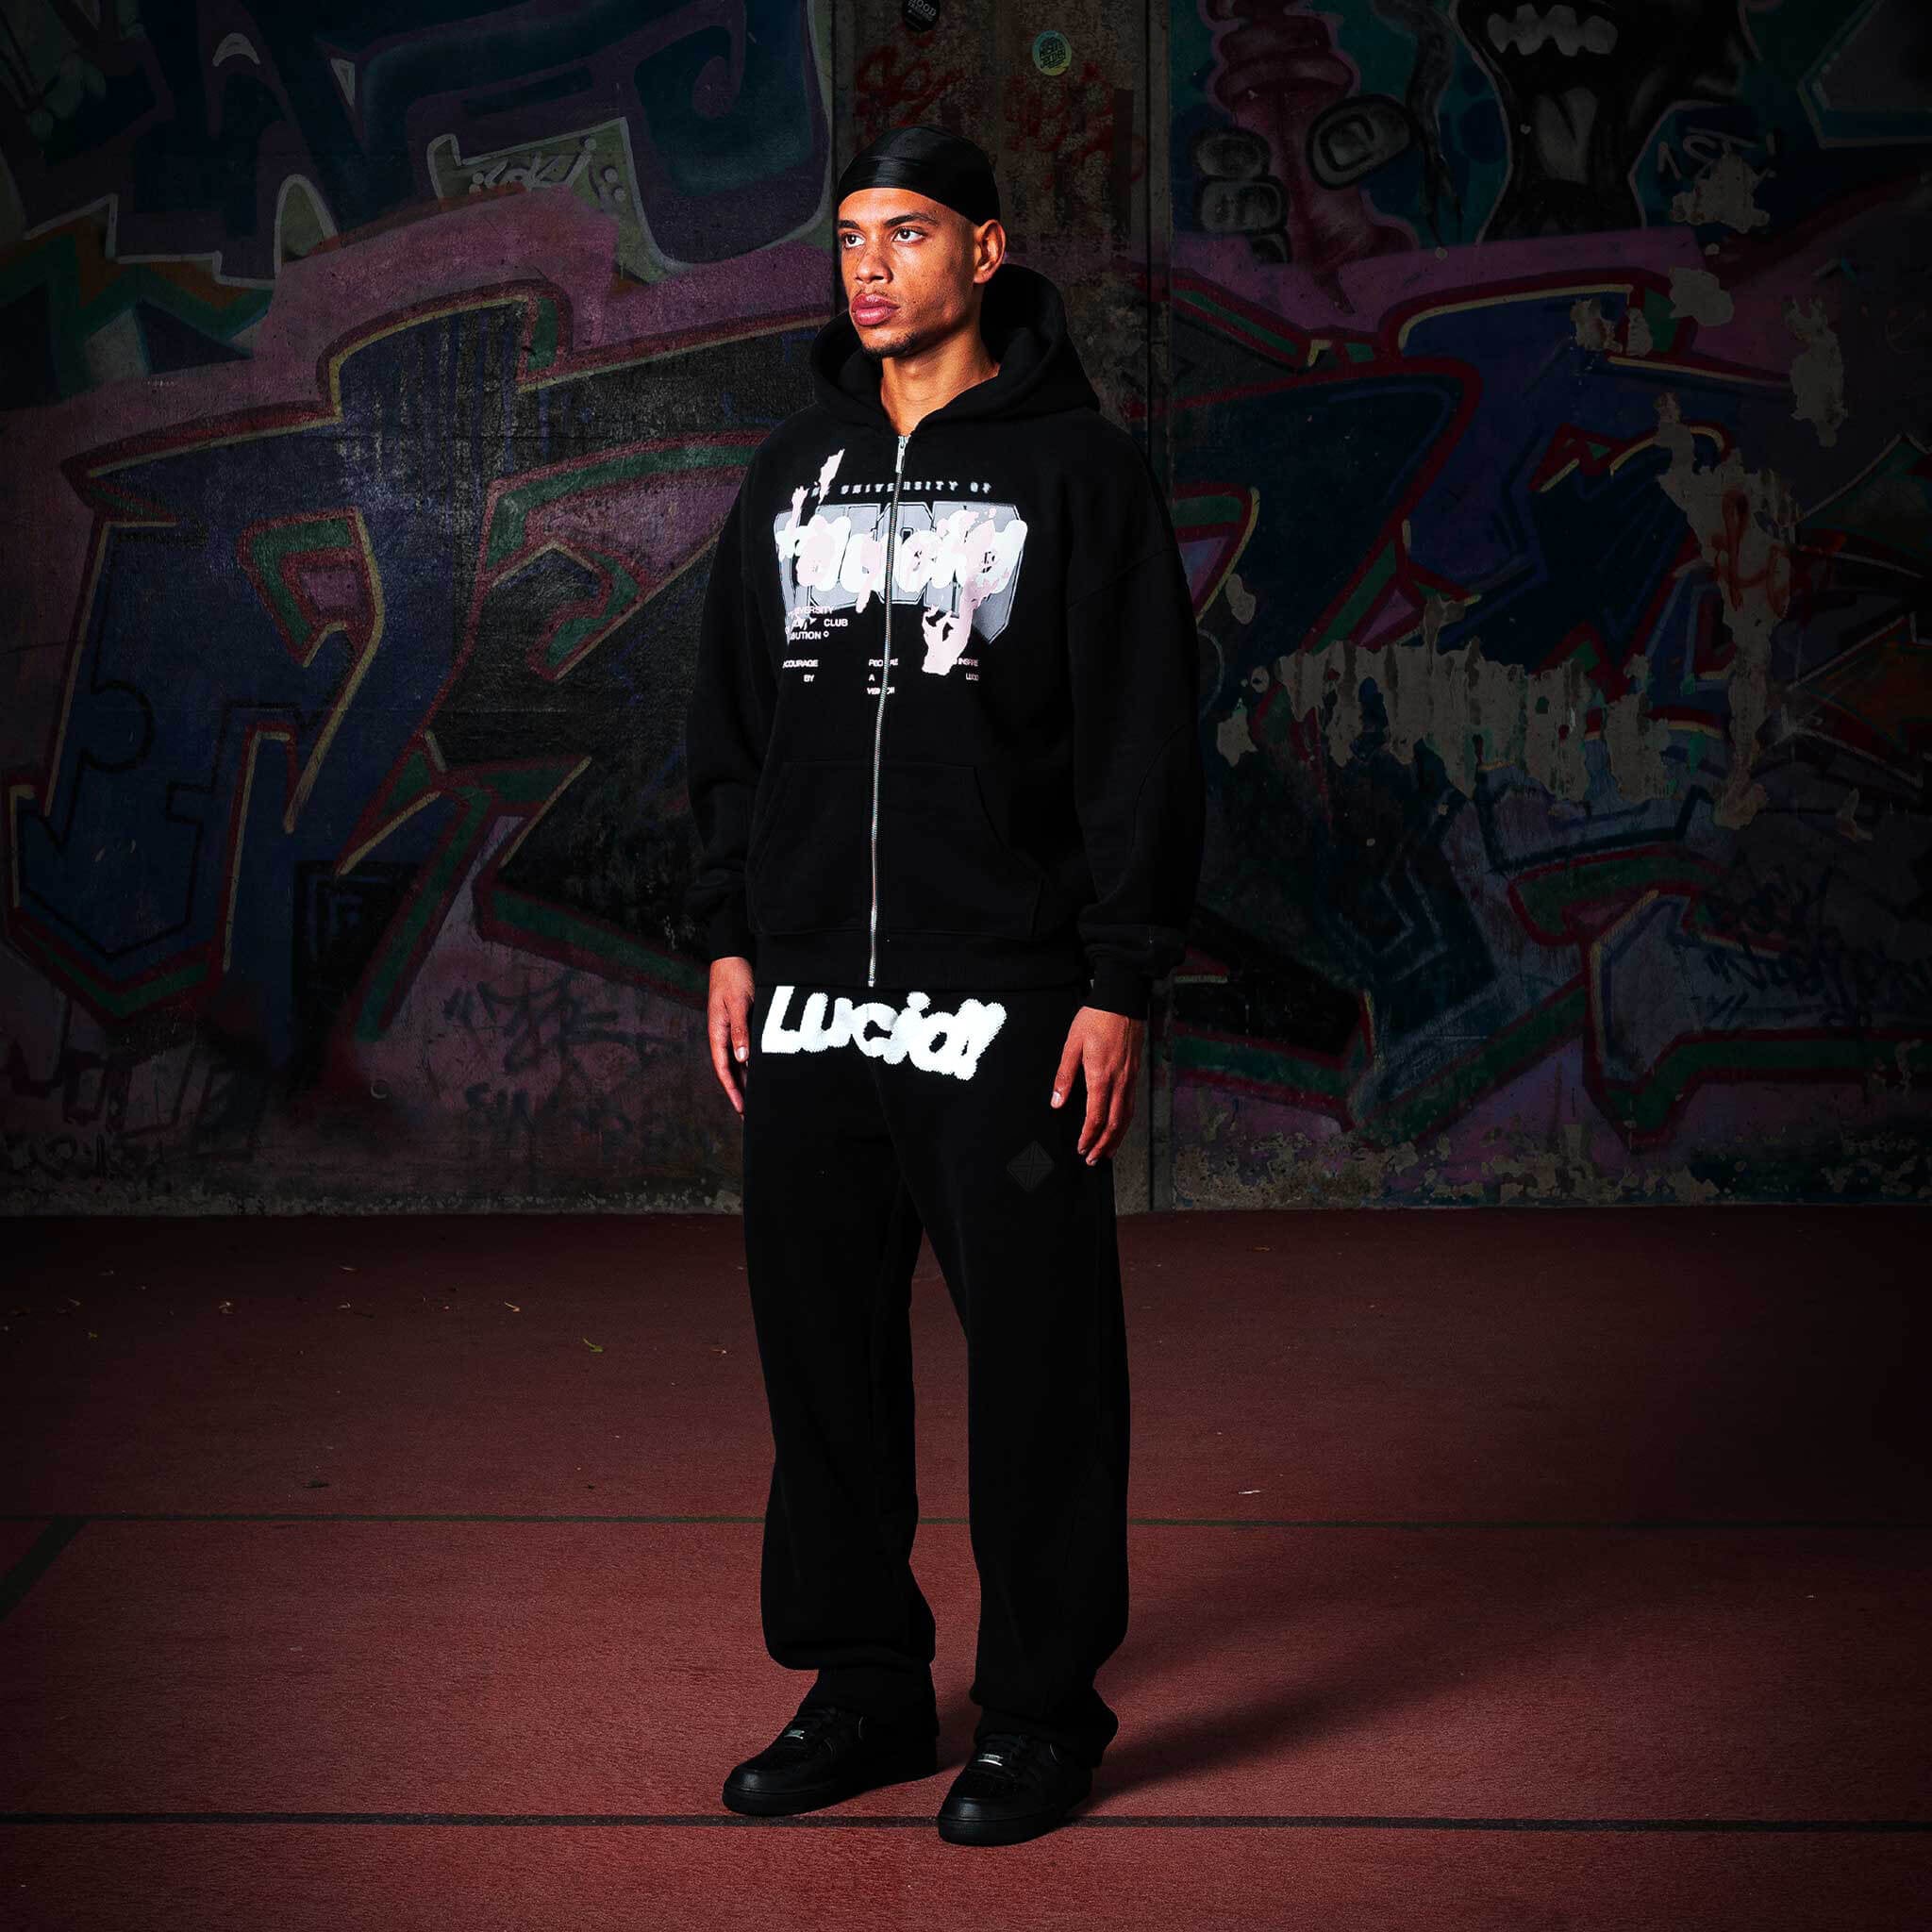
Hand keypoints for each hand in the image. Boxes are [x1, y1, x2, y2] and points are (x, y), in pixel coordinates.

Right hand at [707, 956, 754, 1115]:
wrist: (733, 956)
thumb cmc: (734, 977)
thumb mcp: (738, 1003)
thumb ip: (740, 1030)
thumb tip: (742, 1059)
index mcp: (718, 1033)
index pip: (724, 1069)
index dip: (733, 1091)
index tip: (742, 1109)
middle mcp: (724, 1036)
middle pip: (732, 1070)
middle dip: (742, 1093)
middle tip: (753, 1115)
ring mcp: (733, 1030)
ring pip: (741, 1062)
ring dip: (749, 1081)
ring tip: (761, 1101)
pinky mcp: (742, 1024)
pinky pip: (748, 1049)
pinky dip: (755, 1063)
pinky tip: (765, 1073)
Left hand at [1050, 1005, 1143, 1163]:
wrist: (1122, 1000)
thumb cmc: (1096, 1019)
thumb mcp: (1072, 1044)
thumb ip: (1064, 1075)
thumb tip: (1057, 1101)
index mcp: (1101, 1075)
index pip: (1096, 1116)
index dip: (1089, 1136)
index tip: (1081, 1148)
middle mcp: (1119, 1081)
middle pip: (1115, 1122)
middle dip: (1104, 1144)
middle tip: (1094, 1160)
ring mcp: (1130, 1078)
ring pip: (1126, 1116)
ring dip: (1116, 1137)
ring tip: (1107, 1152)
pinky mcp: (1135, 1073)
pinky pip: (1131, 1104)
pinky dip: (1125, 1122)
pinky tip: (1119, 1127)